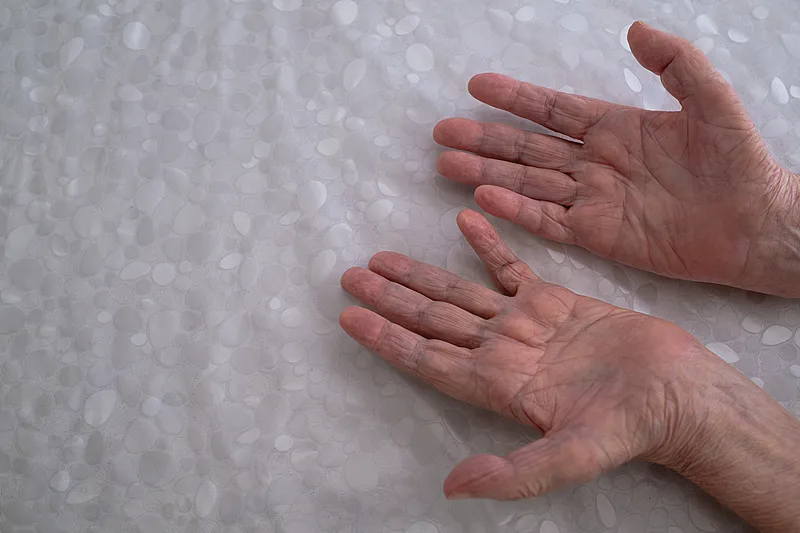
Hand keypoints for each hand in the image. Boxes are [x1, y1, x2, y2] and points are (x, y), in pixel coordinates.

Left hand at [339, 209, 726, 498]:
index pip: (427, 358)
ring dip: (421, 274)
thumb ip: (513, 474)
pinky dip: (486, 245)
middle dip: (390, 300)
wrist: (676, 396)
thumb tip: (452, 489)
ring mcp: (524, 323)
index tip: (350, 317)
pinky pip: (510, 267)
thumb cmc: (628, 429)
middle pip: (432, 320)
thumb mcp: (570, 457)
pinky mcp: (554, 301)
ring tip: (383, 256)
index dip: (387, 339)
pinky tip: (463, 220)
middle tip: (350, 276)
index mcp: (496, 384)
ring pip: (460, 292)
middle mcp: (500, 351)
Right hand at [434, 22, 799, 296]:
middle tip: (443, 130)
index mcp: (614, 127)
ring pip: (527, 182)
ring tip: (447, 163)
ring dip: (487, 171)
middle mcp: (593, 162)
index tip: (477, 85)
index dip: (515, 97)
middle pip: (528, 147)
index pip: (553, 108)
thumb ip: (677, 65)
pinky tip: (485, 197)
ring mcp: (591, 199)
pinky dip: (516, 210)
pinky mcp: (596, 234)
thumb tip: (634, 32)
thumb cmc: (738, 162)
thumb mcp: (714, 102)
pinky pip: (547, 220)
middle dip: (485, 137)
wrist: (755, 226)